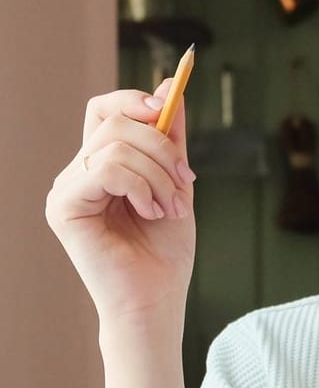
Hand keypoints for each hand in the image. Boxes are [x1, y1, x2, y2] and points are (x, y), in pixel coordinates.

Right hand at [45, 79, 197, 327]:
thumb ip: (170, 139)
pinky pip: (106, 169)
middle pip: (115, 121)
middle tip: (186, 181)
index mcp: (101, 165)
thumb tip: (168, 87)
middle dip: (162, 146)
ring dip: (159, 174)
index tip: (168, 111)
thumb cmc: (165, 251)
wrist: (157, 300)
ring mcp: (66, 189)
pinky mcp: (63, 207)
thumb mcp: (177, 183)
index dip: (136, 101)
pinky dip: (142, 186)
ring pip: (115, 145)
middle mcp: (77, 173)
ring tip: (171, 208)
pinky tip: (152, 212)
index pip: (106, 110)